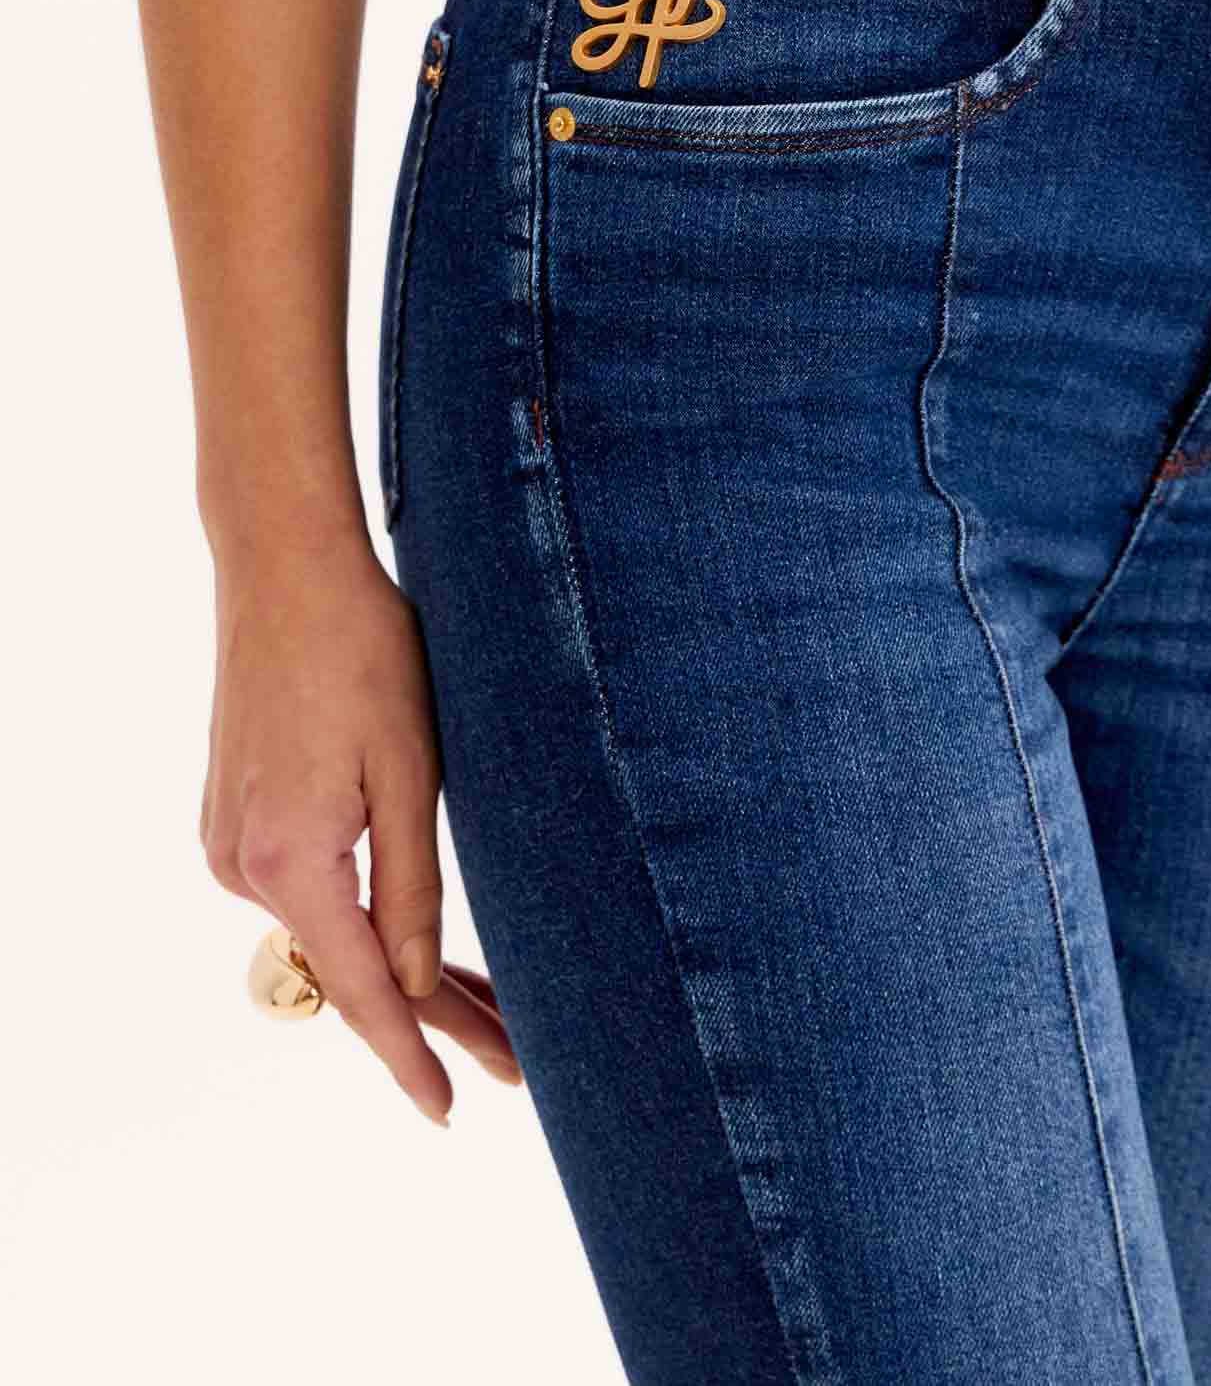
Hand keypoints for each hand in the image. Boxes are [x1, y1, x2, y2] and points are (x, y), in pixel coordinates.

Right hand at [200, 528, 520, 1123]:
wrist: (284, 567)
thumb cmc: (362, 650)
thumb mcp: (409, 770)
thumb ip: (411, 886)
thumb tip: (412, 986)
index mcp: (289, 861)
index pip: (360, 989)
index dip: (411, 1054)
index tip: (450, 1109)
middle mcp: (241, 865)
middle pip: (348, 969)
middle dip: (432, 1017)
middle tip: (514, 1061)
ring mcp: (230, 842)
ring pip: (331, 933)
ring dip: (403, 967)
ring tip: (491, 1005)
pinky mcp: (237, 816)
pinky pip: (308, 894)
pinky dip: (364, 921)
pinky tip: (416, 942)